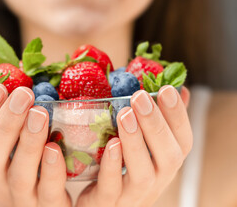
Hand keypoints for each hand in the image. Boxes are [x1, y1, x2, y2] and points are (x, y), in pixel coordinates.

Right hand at [0, 80, 70, 206]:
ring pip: (20, 176)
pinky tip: (55, 147)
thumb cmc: (21, 168)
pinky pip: (49, 193)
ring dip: (28, 143)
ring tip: (40, 113)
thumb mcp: (2, 146)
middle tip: (23, 95)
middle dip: (5, 123)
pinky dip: (51, 170)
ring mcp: (23, 200)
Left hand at [76, 86, 191, 206]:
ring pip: (142, 175)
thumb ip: (161, 121)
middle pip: (168, 157)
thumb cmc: (126, 169)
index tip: (167, 89)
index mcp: (165, 163)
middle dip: (156, 125)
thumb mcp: (147, 146)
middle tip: (140, 97)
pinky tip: (111, 144)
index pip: (183, 141)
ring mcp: (132, 195)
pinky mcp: (106, 201)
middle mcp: (156, 181)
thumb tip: (180, 89)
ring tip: (125, 115)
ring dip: (136, 143)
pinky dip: (112, 165)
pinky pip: (111, 188)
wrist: (102, 202)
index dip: (178, 116)